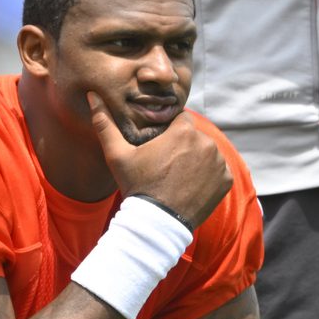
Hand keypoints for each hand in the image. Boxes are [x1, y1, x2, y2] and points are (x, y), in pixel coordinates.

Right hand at [88, 91, 230, 227]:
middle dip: (184, 147)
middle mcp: (206, 142)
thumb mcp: (116, 155)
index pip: (180, 120)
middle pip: (194, 137)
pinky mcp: (226, 180)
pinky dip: (209, 177)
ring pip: (207, 153)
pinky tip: (192, 187)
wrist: (156, 223)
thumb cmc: (136, 186)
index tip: (160, 148)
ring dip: (197, 160)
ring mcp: (219, 162)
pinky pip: (219, 172)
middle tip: (167, 166)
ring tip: (179, 177)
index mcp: (183, 130)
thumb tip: (92, 95)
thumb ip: (105, 123)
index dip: (169, 132)